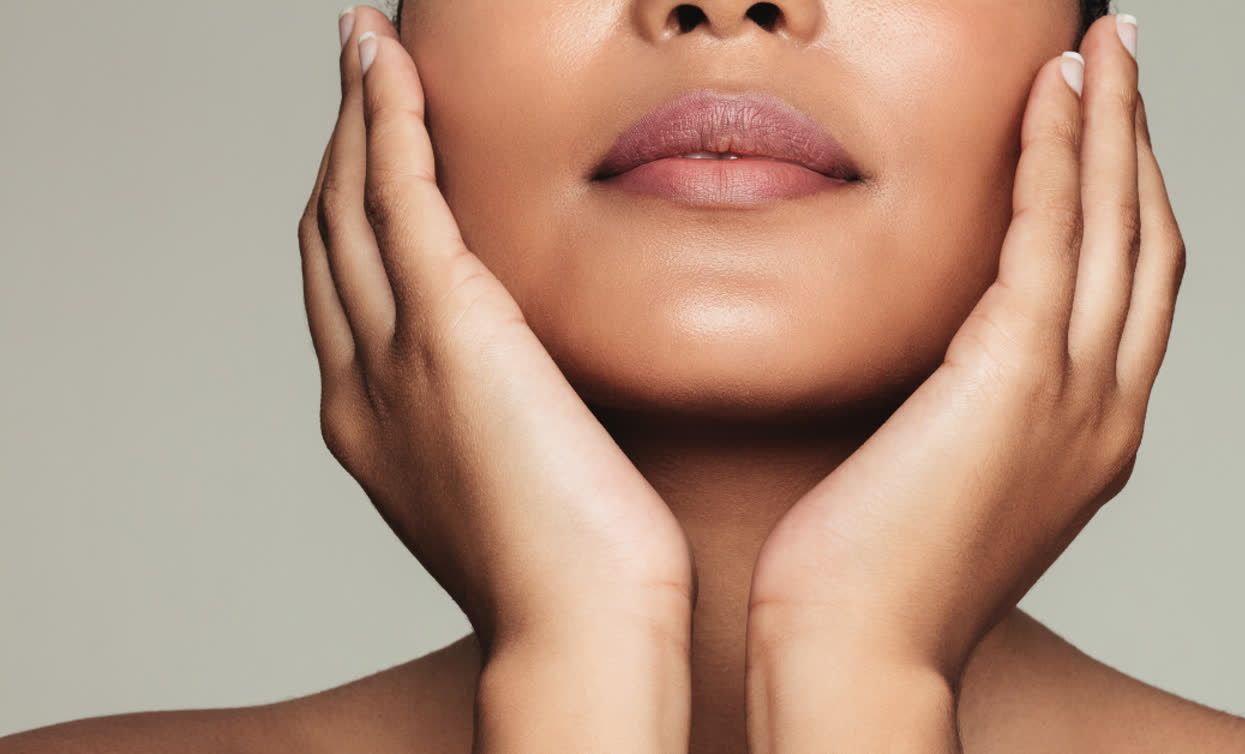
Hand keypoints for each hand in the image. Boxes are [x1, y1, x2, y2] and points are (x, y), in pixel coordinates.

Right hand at [296, 11, 692, 749]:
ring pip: (348, 203)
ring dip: (353, 115)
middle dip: (337, 148)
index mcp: (375, 423)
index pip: (347, 290)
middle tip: (357, 75)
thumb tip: (543, 391)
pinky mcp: (447, 327)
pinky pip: (396, 193)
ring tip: (365, 48)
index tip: (371, 154)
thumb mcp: (519, 483)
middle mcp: (362, 383)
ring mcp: (393, 354)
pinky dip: (385, 120)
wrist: (580, 625)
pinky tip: (389, 64)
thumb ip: (506, 423)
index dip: (348, 212)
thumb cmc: (577, 574)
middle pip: (328, 235)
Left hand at [746, 16, 1184, 750]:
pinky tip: (1046, 98)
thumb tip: (934, 360)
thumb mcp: (944, 481)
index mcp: (1091, 438)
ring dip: (1111, 126)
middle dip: (1140, 142)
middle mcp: (1105, 411)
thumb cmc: (873, 581)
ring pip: (1115, 227)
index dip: (1127, 201)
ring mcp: (1074, 396)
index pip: (1130, 292)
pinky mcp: (1013, 377)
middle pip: (1147, 244)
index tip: (1105, 133)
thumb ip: (965, 411)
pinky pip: (1049, 238)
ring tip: (1103, 49)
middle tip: (1123, 60)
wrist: (859, 653)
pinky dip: (1055, 159)